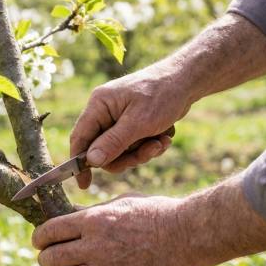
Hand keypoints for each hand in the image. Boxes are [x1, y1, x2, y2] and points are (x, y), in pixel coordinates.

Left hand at [32, 195, 190, 265]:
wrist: (186, 236)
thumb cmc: (155, 213)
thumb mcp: (120, 203)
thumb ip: (91, 212)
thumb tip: (67, 215)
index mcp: (93, 220)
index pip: (49, 231)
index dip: (39, 237)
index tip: (40, 241)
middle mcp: (94, 246)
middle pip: (50, 257)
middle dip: (45, 257)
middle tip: (50, 257)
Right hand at [70, 67, 192, 188]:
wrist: (187, 81)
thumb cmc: (162, 95)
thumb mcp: (139, 122)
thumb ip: (113, 142)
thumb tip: (91, 161)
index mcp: (99, 105)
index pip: (80, 138)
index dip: (79, 163)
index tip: (85, 185)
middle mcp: (105, 112)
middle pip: (103, 151)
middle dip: (128, 156)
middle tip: (149, 151)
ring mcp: (118, 119)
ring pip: (121, 152)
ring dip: (143, 151)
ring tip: (162, 141)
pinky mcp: (132, 124)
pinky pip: (134, 147)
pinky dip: (150, 145)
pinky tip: (165, 136)